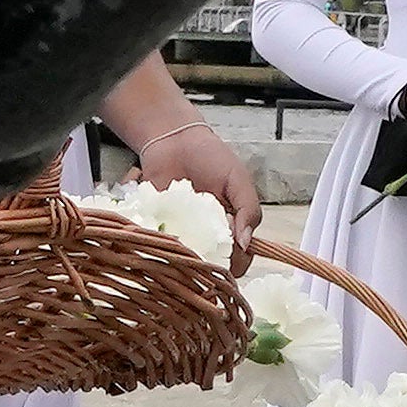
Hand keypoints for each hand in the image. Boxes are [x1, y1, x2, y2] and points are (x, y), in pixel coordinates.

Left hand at [134, 109, 266, 255]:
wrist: (175, 141)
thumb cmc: (212, 158)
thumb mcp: (238, 180)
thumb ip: (248, 209)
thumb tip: (246, 243)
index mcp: (232, 228)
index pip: (240, 258)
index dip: (237, 264)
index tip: (230, 258)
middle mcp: (207, 236)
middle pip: (212, 265)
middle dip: (209, 265)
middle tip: (203, 252)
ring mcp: (183, 234)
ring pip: (186, 261)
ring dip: (185, 258)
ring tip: (183, 244)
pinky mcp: (158, 227)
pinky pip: (160, 245)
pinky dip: (160, 244)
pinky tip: (161, 234)